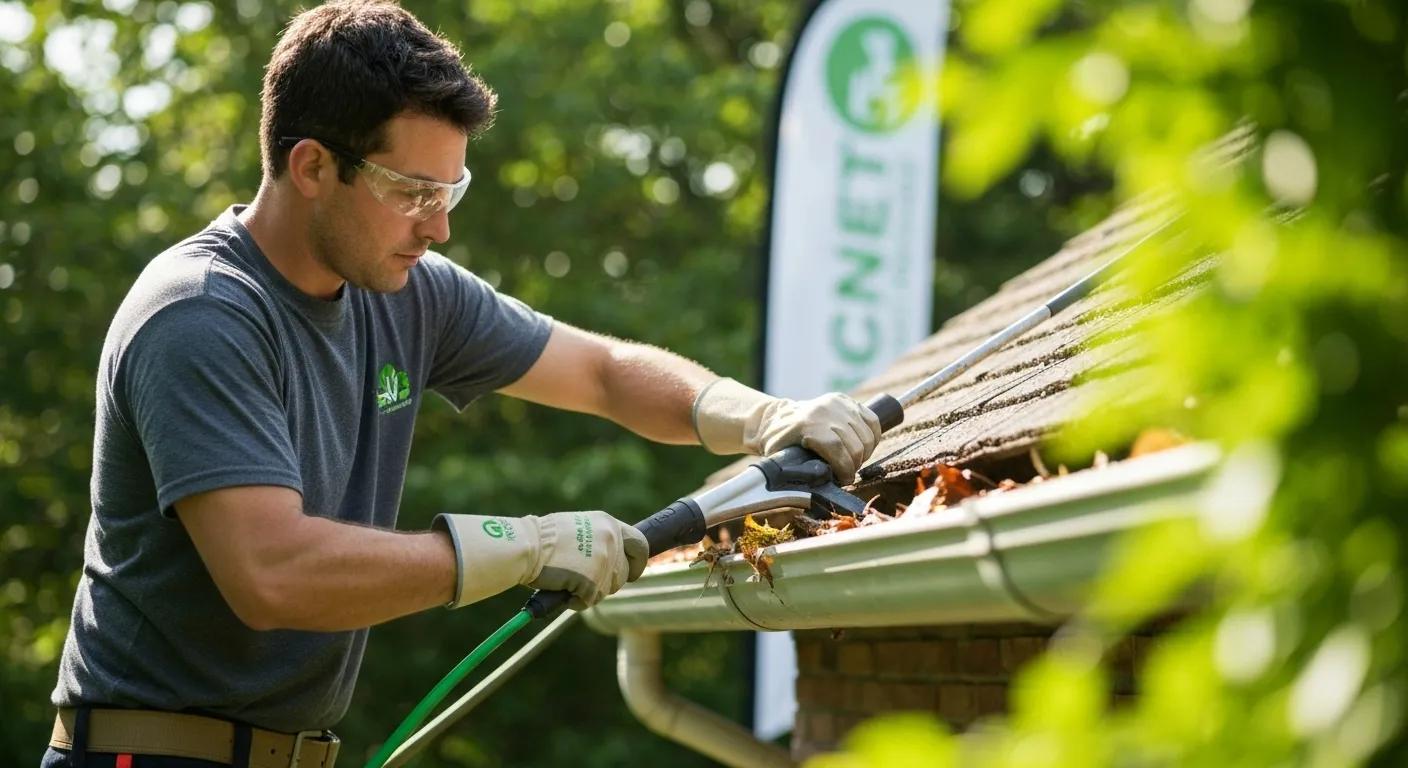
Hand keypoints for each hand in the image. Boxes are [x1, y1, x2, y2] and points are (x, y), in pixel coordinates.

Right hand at [433, 511, 648, 609]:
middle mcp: (611, 540)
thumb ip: (598, 539)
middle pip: (623, 574)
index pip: (640, 544)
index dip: (638, 562)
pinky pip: (589, 601)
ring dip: (589, 591)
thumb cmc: (542, 538)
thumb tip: (612, 557)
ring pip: (607, 589)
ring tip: (567, 582)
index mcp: (608, 523)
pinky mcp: (592, 581)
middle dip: (607, 582)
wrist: (525, 546)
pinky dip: (575, 601)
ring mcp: (603, 561)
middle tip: (585, 582)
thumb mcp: (578, 527)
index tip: (632, 573)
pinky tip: (561, 589)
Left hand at [692, 378, 881, 479]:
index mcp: (807, 424)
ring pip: (866, 434)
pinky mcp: (845, 400)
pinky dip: (873, 436)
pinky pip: (871, 420)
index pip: (836, 448)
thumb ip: (792, 471)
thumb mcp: (778, 457)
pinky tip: (864, 447)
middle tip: (848, 474)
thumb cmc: (776, 442)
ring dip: (865, 452)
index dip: (845, 468)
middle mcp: (824, 410)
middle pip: (854, 443)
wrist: (774, 417)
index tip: (844, 480)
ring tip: (854, 461)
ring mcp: (837, 403)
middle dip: (855, 464)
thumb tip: (805, 491)